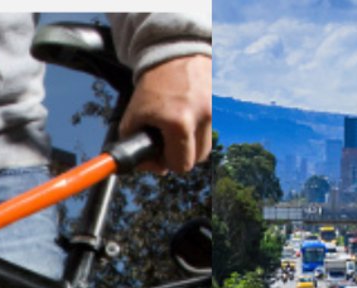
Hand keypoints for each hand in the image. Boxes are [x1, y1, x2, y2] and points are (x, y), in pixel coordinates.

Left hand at [119, 54, 211, 173]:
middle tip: (167, 140)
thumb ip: (134, 144)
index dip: (166, 163)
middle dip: (181, 154)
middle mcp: (203, 117)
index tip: (159, 153)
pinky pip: (213, 128)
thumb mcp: (133, 115)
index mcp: (179, 123)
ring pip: (207, 145)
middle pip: (197, 159)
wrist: (174, 52)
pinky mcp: (223, 103)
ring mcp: (216, 109)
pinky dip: (201, 127)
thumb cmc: (153, 84)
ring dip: (192, 142)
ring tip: (179, 124)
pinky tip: (190, 114)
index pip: (180, 165)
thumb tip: (147, 164)